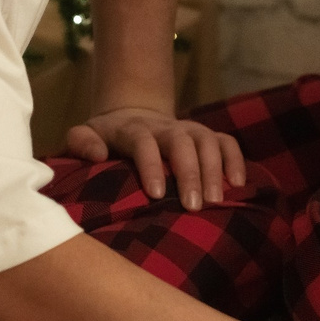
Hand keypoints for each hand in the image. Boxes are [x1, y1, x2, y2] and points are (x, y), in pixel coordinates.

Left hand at [65, 107, 244, 210]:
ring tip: (216, 201)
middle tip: (194, 206)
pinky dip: (236, 160)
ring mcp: (189, 129)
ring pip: (208, 141)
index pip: (144, 143)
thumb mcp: (85, 134)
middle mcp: (165, 127)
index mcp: (133, 129)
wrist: (133, 114)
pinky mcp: (206, 135)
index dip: (151, 166)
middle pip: (183, 142)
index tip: (156, 195)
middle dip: (190, 172)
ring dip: (215, 170)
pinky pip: (227, 141)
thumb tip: (97, 156)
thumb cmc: (107, 138)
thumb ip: (81, 141)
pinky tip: (238, 184)